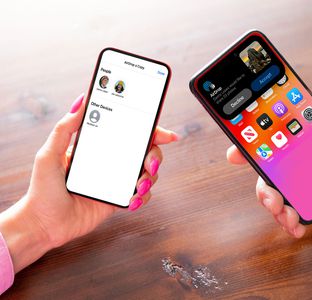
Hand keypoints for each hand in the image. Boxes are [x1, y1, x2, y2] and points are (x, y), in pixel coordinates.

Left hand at [0, 93, 178, 271]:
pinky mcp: (118, 199)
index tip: (165, 133)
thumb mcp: (49, 154)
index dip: (150, 130)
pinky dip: (142, 197)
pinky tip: (132, 201)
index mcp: (98, 147)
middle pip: (145, 152)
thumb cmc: (42, 190)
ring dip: (149, 178)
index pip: (129, 132)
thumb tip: (81, 101)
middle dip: (155, 156)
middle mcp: (111, 161)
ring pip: (147, 173)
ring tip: (138, 186)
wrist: (44, 225)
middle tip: (150, 164)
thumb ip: (65, 128)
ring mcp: (116, 181)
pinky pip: (141, 195)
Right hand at [227, 81, 311, 237]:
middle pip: (271, 167)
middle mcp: (307, 162)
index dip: (255, 138)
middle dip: (259, 178)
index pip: (280, 135)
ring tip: (281, 210)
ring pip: (277, 192)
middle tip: (264, 188)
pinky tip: (295, 226)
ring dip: (270, 202)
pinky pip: (293, 214)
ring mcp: (309, 186)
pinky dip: (287, 222)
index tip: (239, 144)